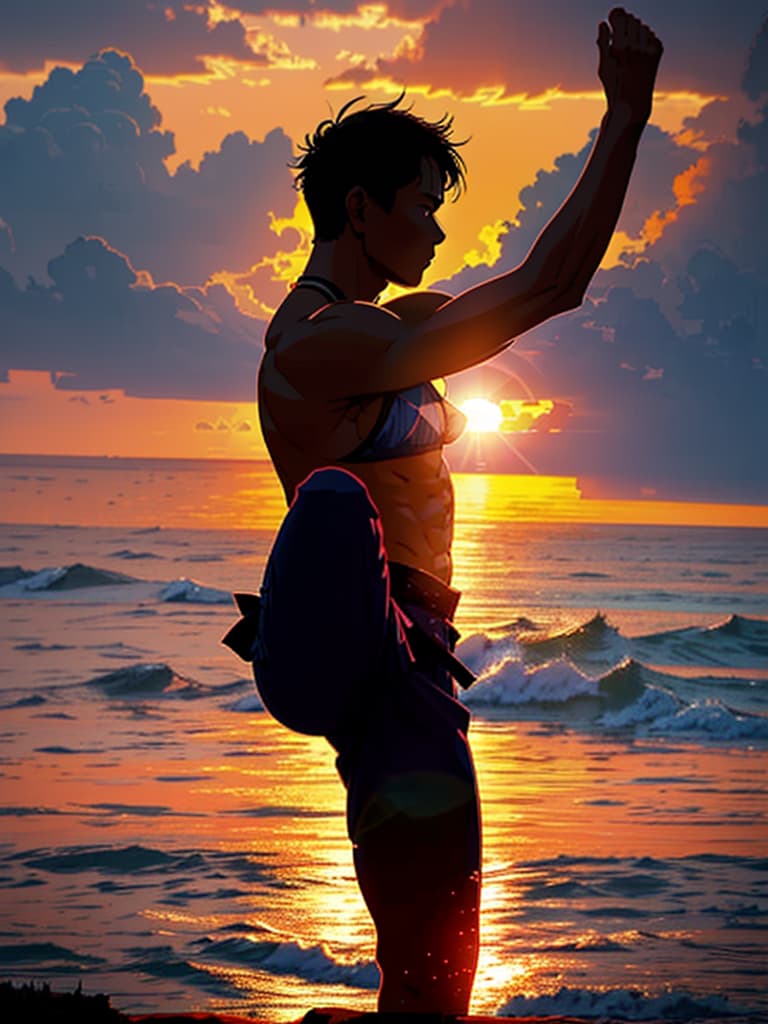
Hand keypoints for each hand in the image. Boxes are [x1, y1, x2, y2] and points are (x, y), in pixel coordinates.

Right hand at [598, 7, 662, 125]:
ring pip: (642, 26)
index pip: (620, 16)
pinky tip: (638, 52)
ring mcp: (650, 48)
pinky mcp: (658, 51)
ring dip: (634, 32)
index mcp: (620, 48)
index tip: (611, 18)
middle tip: (618, 30)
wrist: (634, 104)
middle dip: (625, 23)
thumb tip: (603, 23)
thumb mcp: (603, 66)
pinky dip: (644, 40)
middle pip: (632, 19)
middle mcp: (637, 46)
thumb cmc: (614, 87)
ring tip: (628, 46)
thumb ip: (603, 43)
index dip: (615, 15)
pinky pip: (650, 35)